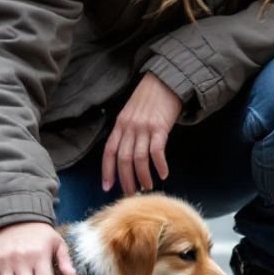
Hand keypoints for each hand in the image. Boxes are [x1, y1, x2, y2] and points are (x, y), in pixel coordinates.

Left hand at [101, 72, 181, 194]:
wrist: (166, 81)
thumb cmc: (149, 98)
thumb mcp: (131, 112)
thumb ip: (127, 130)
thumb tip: (127, 154)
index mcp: (120, 124)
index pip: (109, 151)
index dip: (107, 171)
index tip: (107, 187)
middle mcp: (129, 127)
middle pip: (124, 160)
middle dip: (127, 180)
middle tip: (132, 193)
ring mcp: (144, 128)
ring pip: (139, 159)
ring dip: (143, 176)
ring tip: (148, 187)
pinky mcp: (160, 128)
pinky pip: (157, 152)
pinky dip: (160, 165)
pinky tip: (164, 174)